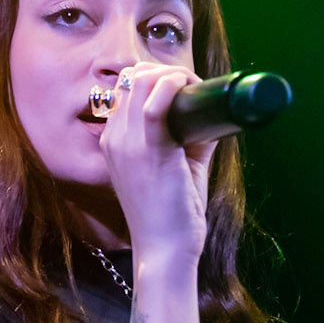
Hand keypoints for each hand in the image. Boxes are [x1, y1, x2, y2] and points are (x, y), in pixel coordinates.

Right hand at [98, 62, 215, 265]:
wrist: (165, 251)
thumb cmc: (172, 214)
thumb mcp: (177, 168)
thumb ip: (189, 140)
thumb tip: (210, 117)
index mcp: (113, 142)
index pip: (126, 90)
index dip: (155, 78)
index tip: (182, 87)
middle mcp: (114, 138)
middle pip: (133, 78)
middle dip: (167, 71)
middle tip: (193, 86)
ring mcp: (126, 144)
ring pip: (142, 81)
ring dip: (174, 75)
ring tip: (194, 88)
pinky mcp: (148, 151)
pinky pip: (155, 101)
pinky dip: (174, 86)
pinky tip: (190, 89)